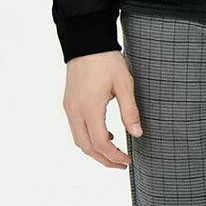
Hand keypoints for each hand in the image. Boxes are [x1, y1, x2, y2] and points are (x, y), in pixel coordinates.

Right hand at [62, 50, 143, 167]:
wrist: (87, 41)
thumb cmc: (107, 60)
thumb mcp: (124, 84)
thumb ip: (130, 111)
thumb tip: (138, 134)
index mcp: (90, 108)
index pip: (101, 143)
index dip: (114, 156)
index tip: (128, 161)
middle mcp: (75, 111)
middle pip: (87, 148)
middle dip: (104, 160)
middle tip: (121, 164)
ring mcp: (69, 107)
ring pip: (79, 140)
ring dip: (95, 150)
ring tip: (114, 151)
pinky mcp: (68, 102)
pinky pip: (76, 128)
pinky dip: (88, 137)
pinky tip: (104, 133)